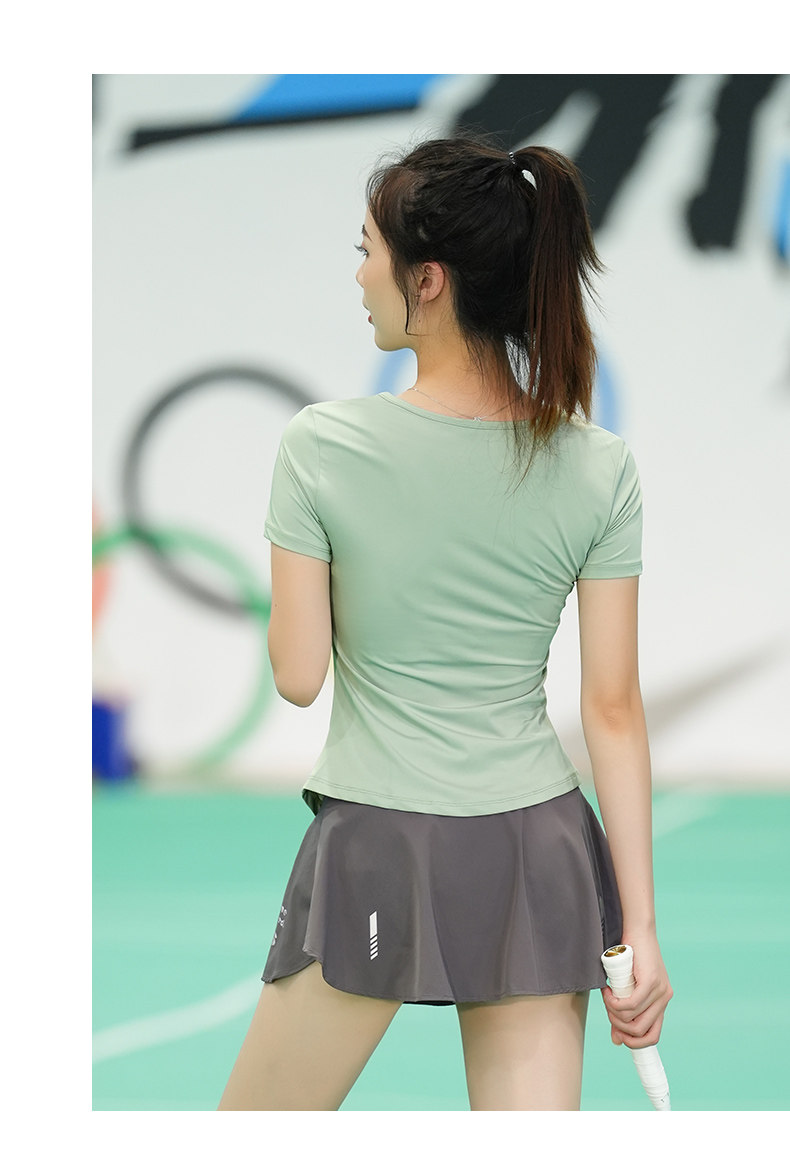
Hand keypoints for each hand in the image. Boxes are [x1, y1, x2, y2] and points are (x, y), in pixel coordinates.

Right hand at [601, 933, 672, 1048]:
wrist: (637, 930)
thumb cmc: (629, 957)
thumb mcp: (626, 988)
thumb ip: (623, 1012)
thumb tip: (617, 1040)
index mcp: (661, 1003)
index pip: (653, 1036)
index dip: (634, 1042)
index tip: (617, 1035)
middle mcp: (664, 999)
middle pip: (641, 1031)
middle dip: (619, 1026)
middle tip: (608, 1009)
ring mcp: (660, 991)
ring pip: (633, 1018)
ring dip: (614, 1013)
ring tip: (606, 997)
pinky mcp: (651, 981)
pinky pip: (631, 1004)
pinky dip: (615, 1003)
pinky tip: (608, 992)